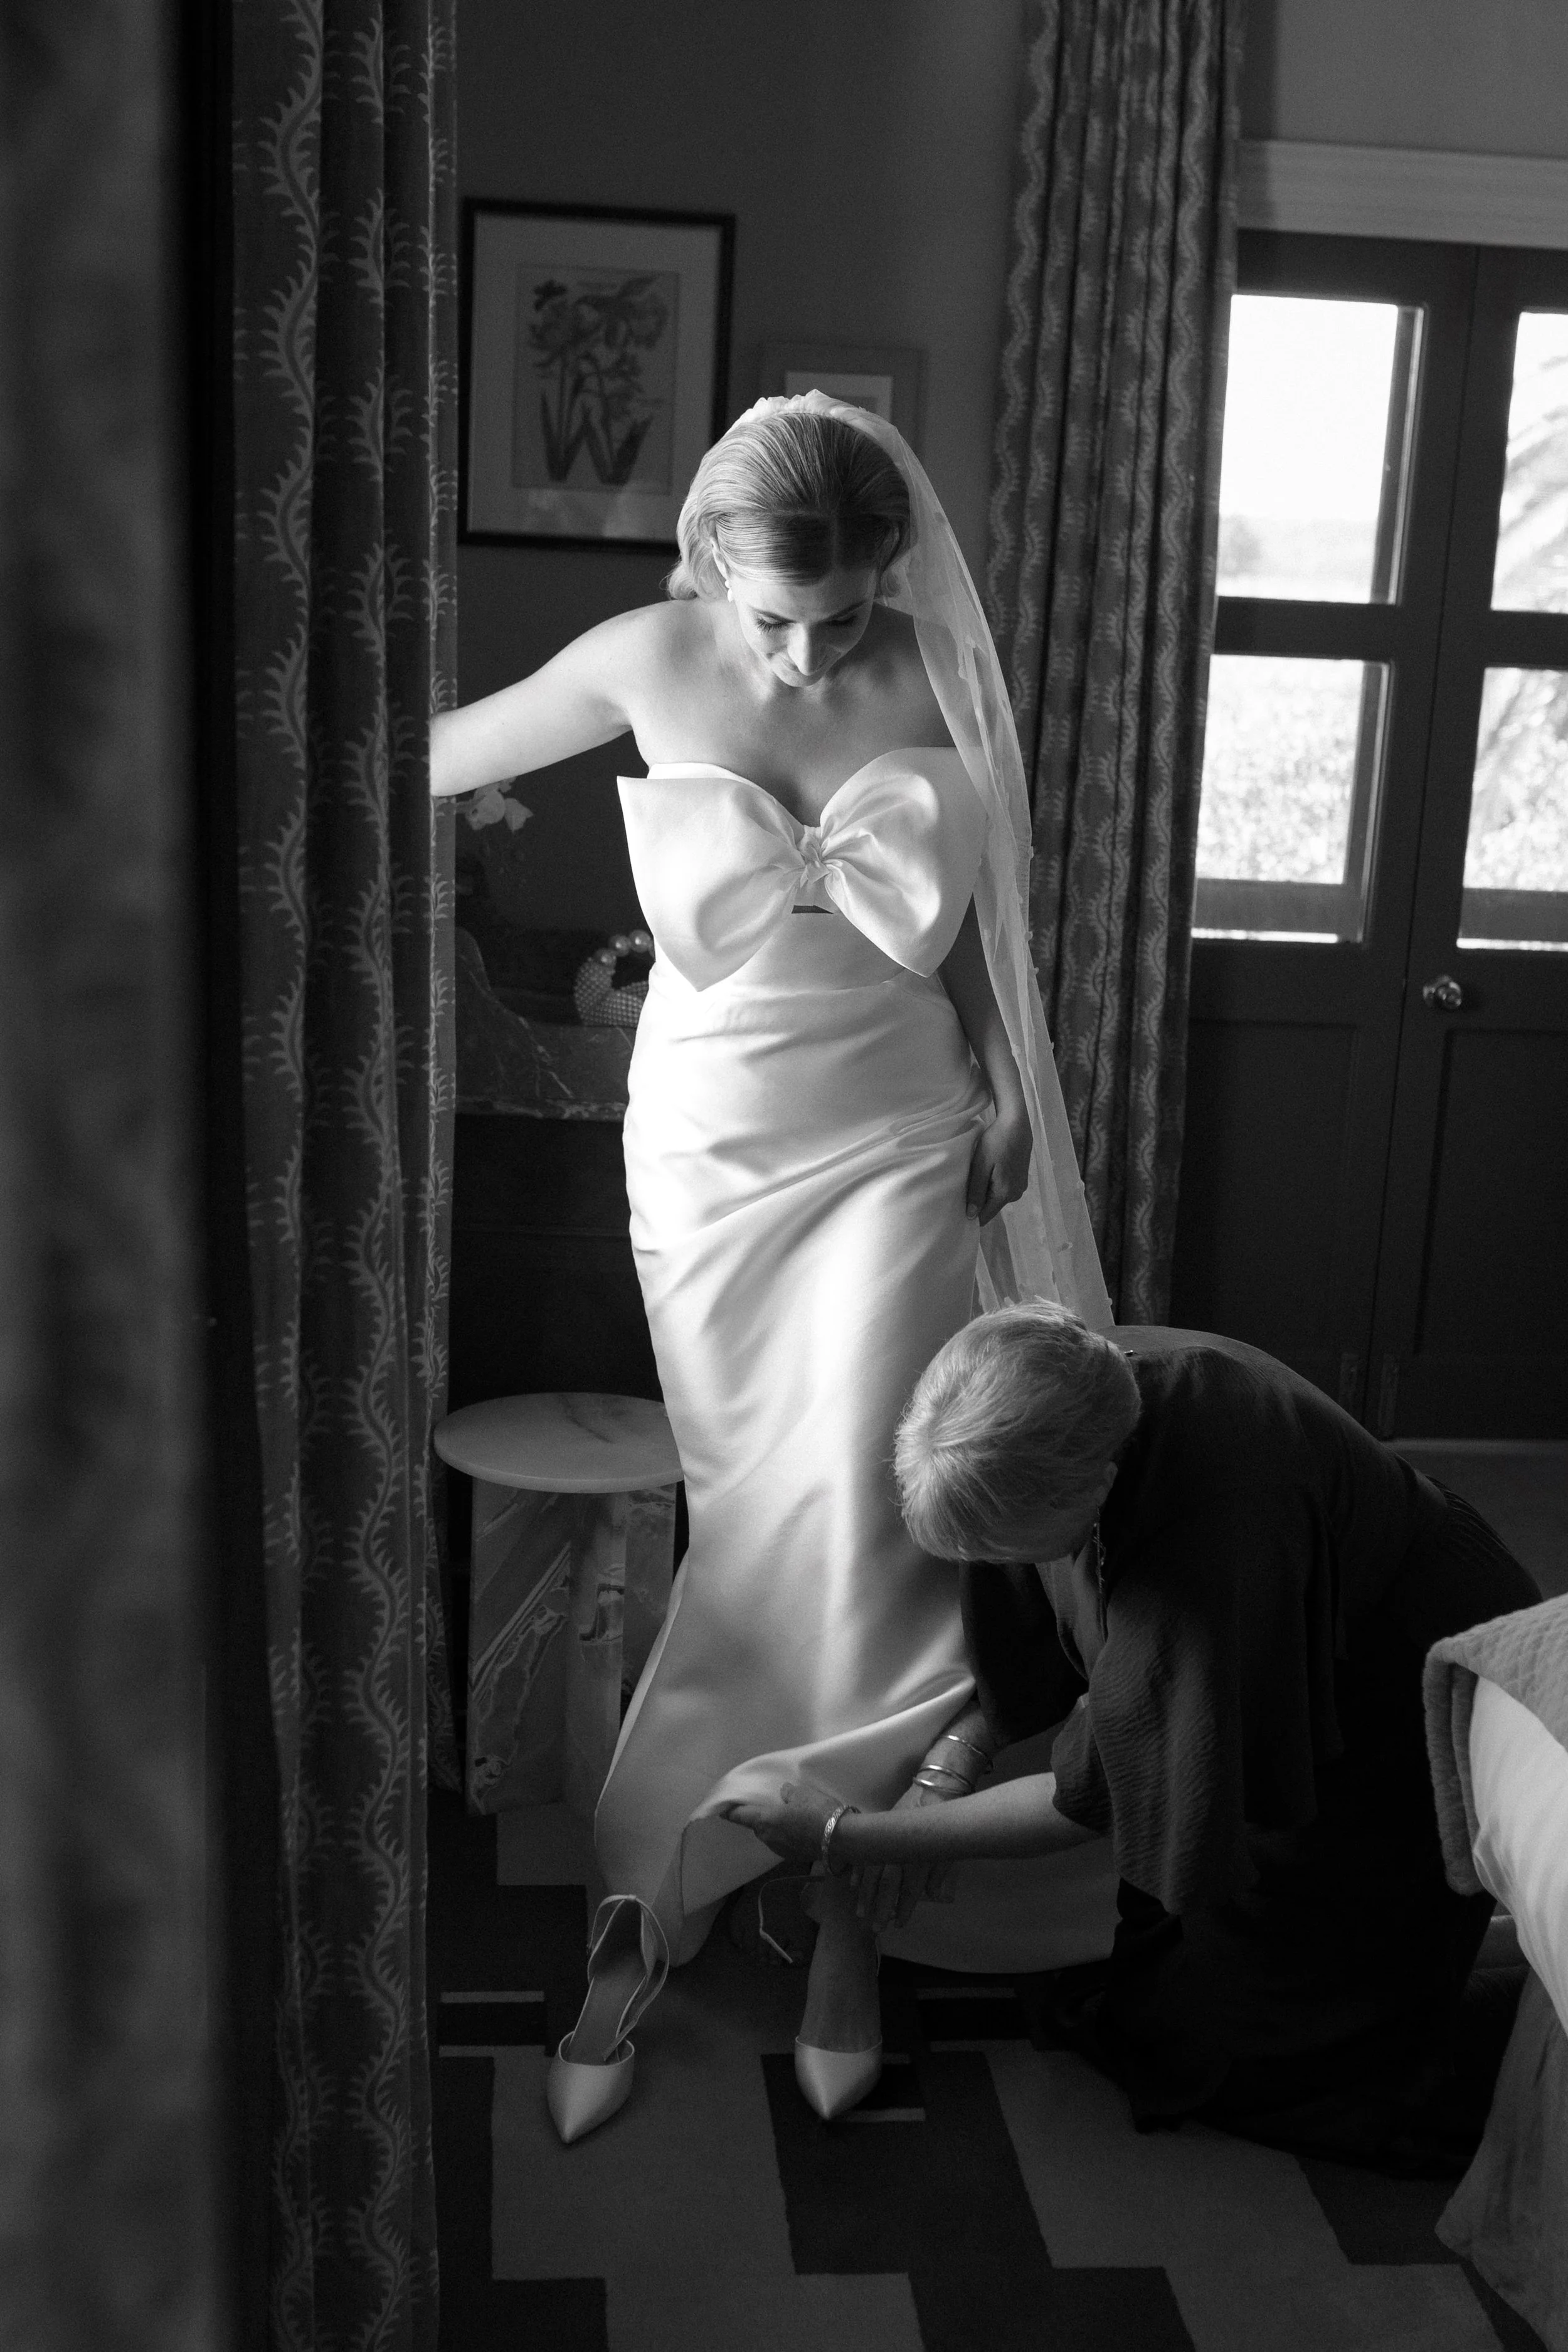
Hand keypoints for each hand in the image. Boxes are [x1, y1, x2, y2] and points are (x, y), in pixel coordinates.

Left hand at [719, 1779, 839, 1865]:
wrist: (841, 1839)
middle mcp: (768, 1838)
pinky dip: (787, 1835)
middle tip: (768, 1807)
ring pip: (771, 1836)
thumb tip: (784, 1794)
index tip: (721, 1809)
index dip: (730, 1812)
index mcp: (765, 1821)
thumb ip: (789, 1794)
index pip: (740, 1817)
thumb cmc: (818, 1811)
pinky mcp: (794, 1857)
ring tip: (788, 1817)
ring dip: (775, 1827)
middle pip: (757, 1826)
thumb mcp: (803, 1794)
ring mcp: (781, 1850)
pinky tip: (801, 1828)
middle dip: (760, 1818)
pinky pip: (784, 1842)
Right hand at [851, 1779, 959, 1932]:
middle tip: (873, 1926)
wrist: (938, 1785)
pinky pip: (866, 1849)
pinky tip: (853, 1883)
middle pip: (887, 1883)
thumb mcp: (950, 1847)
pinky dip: (859, 1867)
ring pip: (872, 1869)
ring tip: (860, 1911)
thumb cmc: (949, 1817)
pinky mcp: (881, 1825)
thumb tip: (932, 1895)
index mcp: (921, 1856)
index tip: (898, 1924)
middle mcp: (901, 1848)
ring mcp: (888, 1836)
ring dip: (865, 1892)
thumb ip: (939, 1873)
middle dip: (880, 1906)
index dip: (904, 1907)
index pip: (910, 1889)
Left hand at [966, 1102, 1031, 1223]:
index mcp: (1005, 1193)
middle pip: (991, 1207)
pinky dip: (993, 1183)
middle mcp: (1015, 1194)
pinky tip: (988, 1170)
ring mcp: (1020, 1187)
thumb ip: (976, 1191)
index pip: (985, 1216)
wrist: (1016, 1124)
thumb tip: (971, 1216)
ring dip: (985, 1191)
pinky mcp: (1021, 1179)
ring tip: (977, 1174)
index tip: (958, 1209)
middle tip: (964, 1186)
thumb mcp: (981, 1166)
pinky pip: (1003, 1188)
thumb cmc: (996, 1142)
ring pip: (997, 1197)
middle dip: (977, 1201)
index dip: (971, 1215)